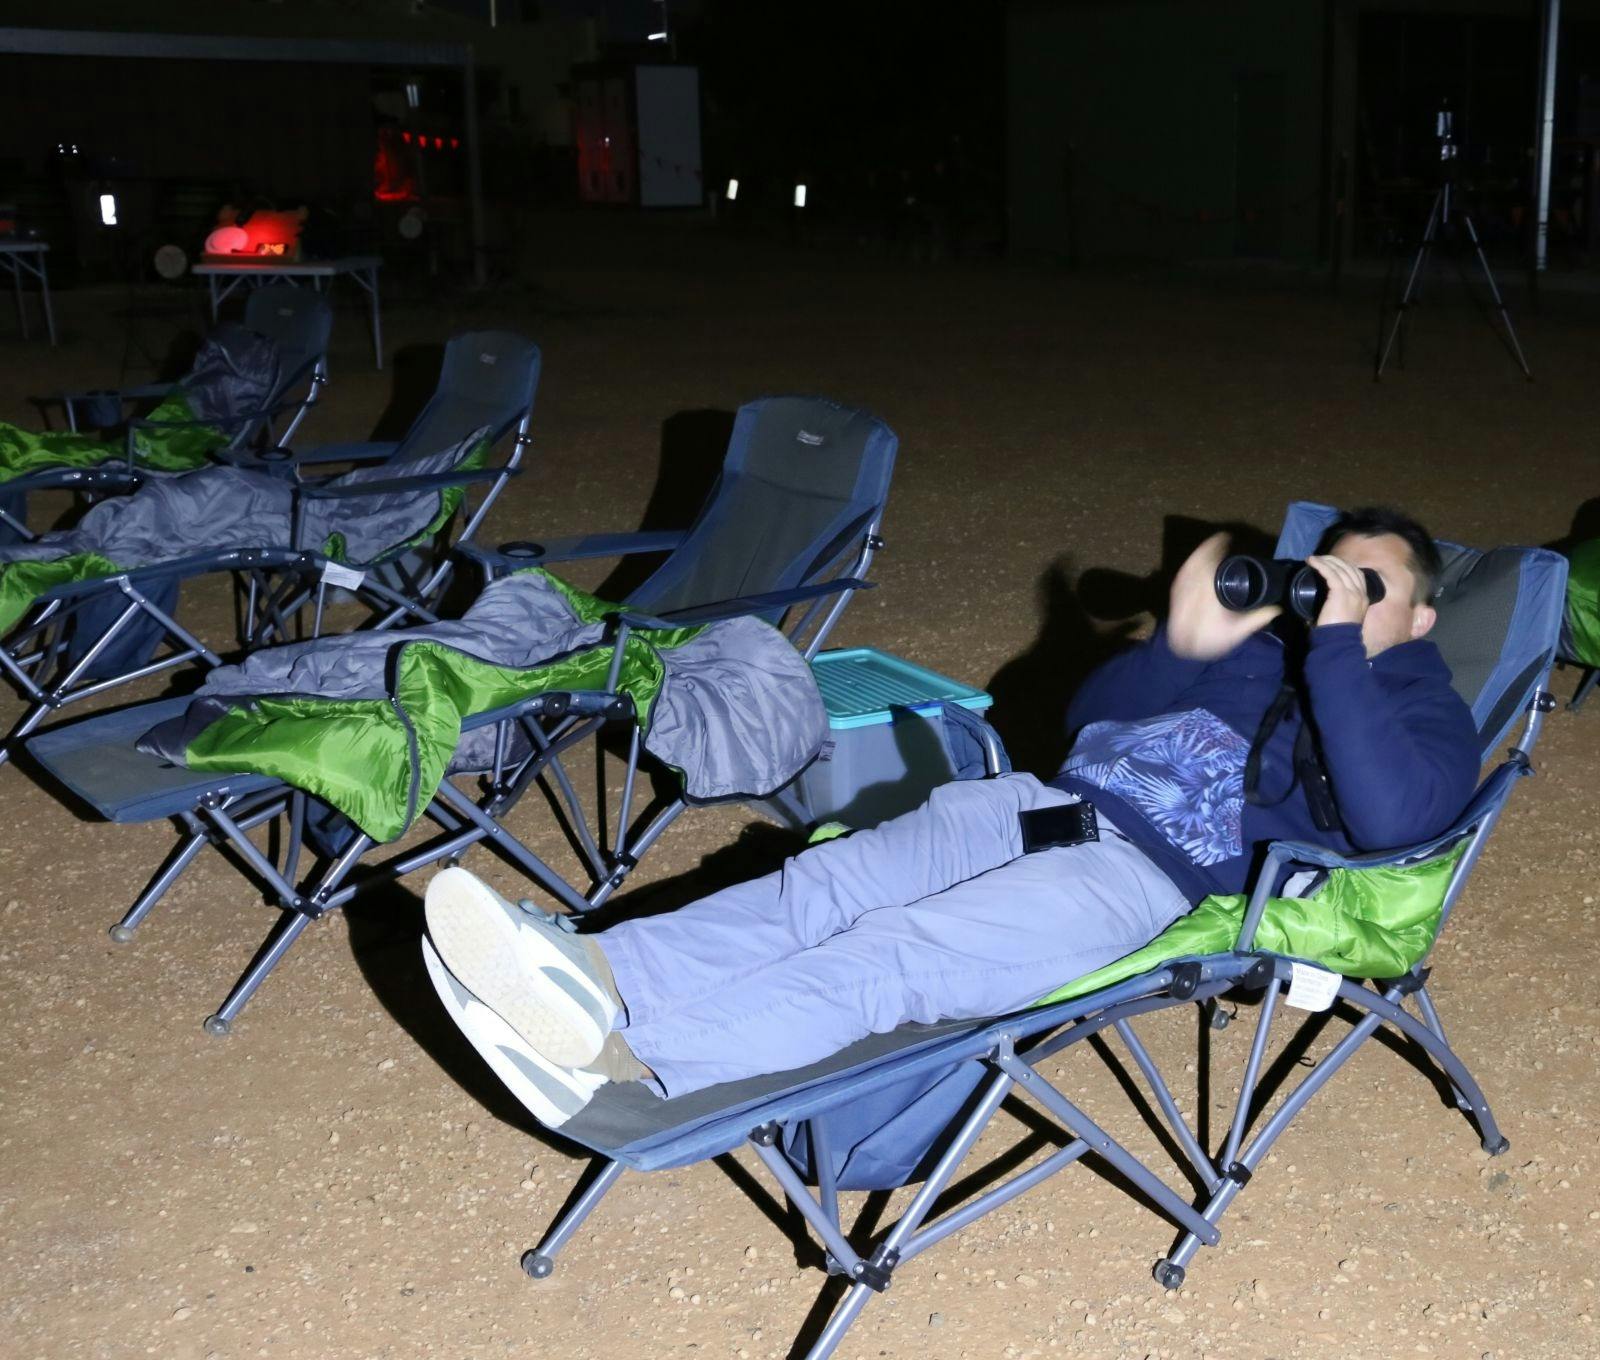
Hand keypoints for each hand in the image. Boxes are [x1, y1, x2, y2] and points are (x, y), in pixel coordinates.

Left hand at [1166, 532, 1280, 659]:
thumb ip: (1257, 619)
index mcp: (1207, 596)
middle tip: (1223, 538)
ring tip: (1212, 544)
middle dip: (1209, 548)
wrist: (1185, 651)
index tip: (1226, 538)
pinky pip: (1182, 574)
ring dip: (1200, 553)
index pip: (1209, 565)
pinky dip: (1190, 564)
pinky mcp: (1176, 595)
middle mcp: (1192, 590)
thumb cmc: (1212, 641)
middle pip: (1199, 562)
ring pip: (1190, 566)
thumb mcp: (1237, 632)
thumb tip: (1277, 608)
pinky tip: (1197, 559)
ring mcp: (1182, 592)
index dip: (1216, 549)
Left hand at [1305, 555, 1369, 628]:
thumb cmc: (1337, 634)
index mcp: (1363, 599)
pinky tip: (1313, 562)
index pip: (1357, 575)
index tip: (1332, 564)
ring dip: (1326, 561)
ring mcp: (1353, 592)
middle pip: (1349, 569)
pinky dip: (1321, 566)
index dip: (1345, 566)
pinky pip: (1331, 574)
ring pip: (1340, 569)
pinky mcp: (1341, 593)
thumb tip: (1318, 605)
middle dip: (1334, 561)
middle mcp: (1361, 593)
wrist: (1339, 643)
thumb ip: (1338, 607)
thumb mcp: (1343, 617)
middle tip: (1320, 559)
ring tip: (1314, 559)